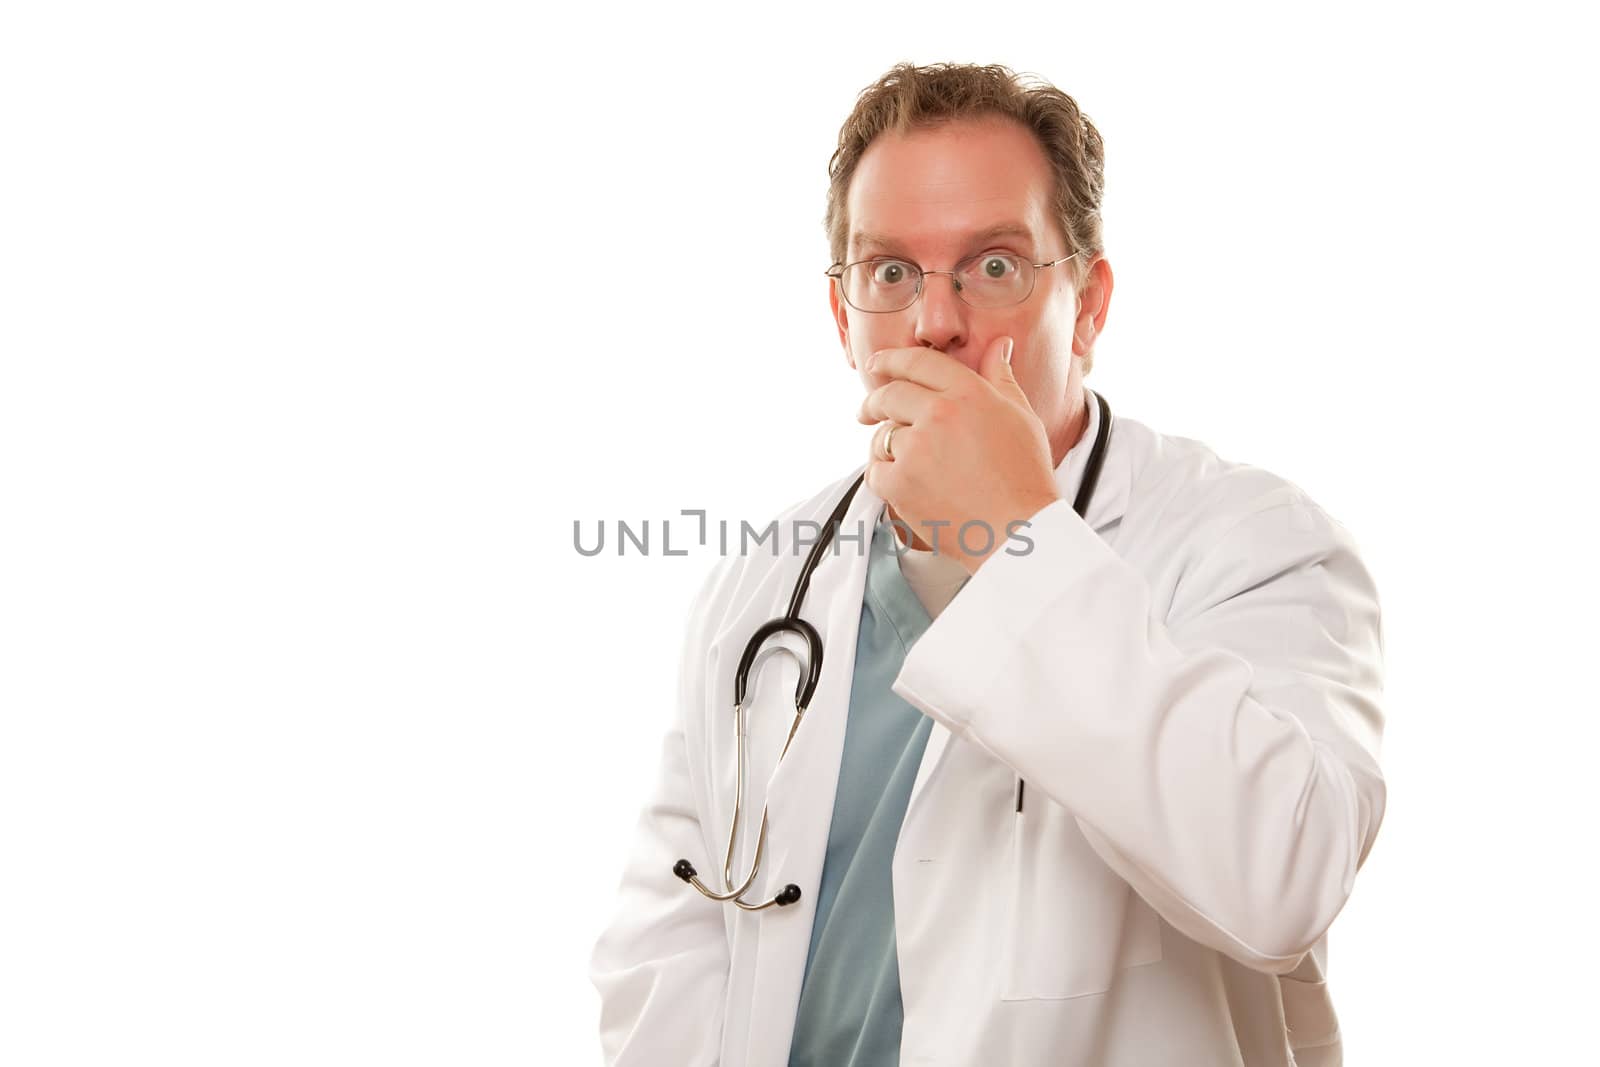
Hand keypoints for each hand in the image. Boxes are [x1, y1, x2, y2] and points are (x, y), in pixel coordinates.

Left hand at [856, 335, 1061, 573]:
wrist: (1020, 530)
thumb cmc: (1025, 476)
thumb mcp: (1021, 416)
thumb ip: (1000, 377)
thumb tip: (998, 345)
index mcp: (968, 393)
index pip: (918, 361)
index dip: (891, 358)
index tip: (877, 363)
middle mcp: (939, 414)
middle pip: (889, 394)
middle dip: (873, 401)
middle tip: (866, 410)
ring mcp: (916, 448)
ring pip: (883, 435)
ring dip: (887, 444)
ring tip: (905, 461)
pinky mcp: (899, 482)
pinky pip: (875, 470)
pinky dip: (885, 476)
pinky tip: (905, 485)